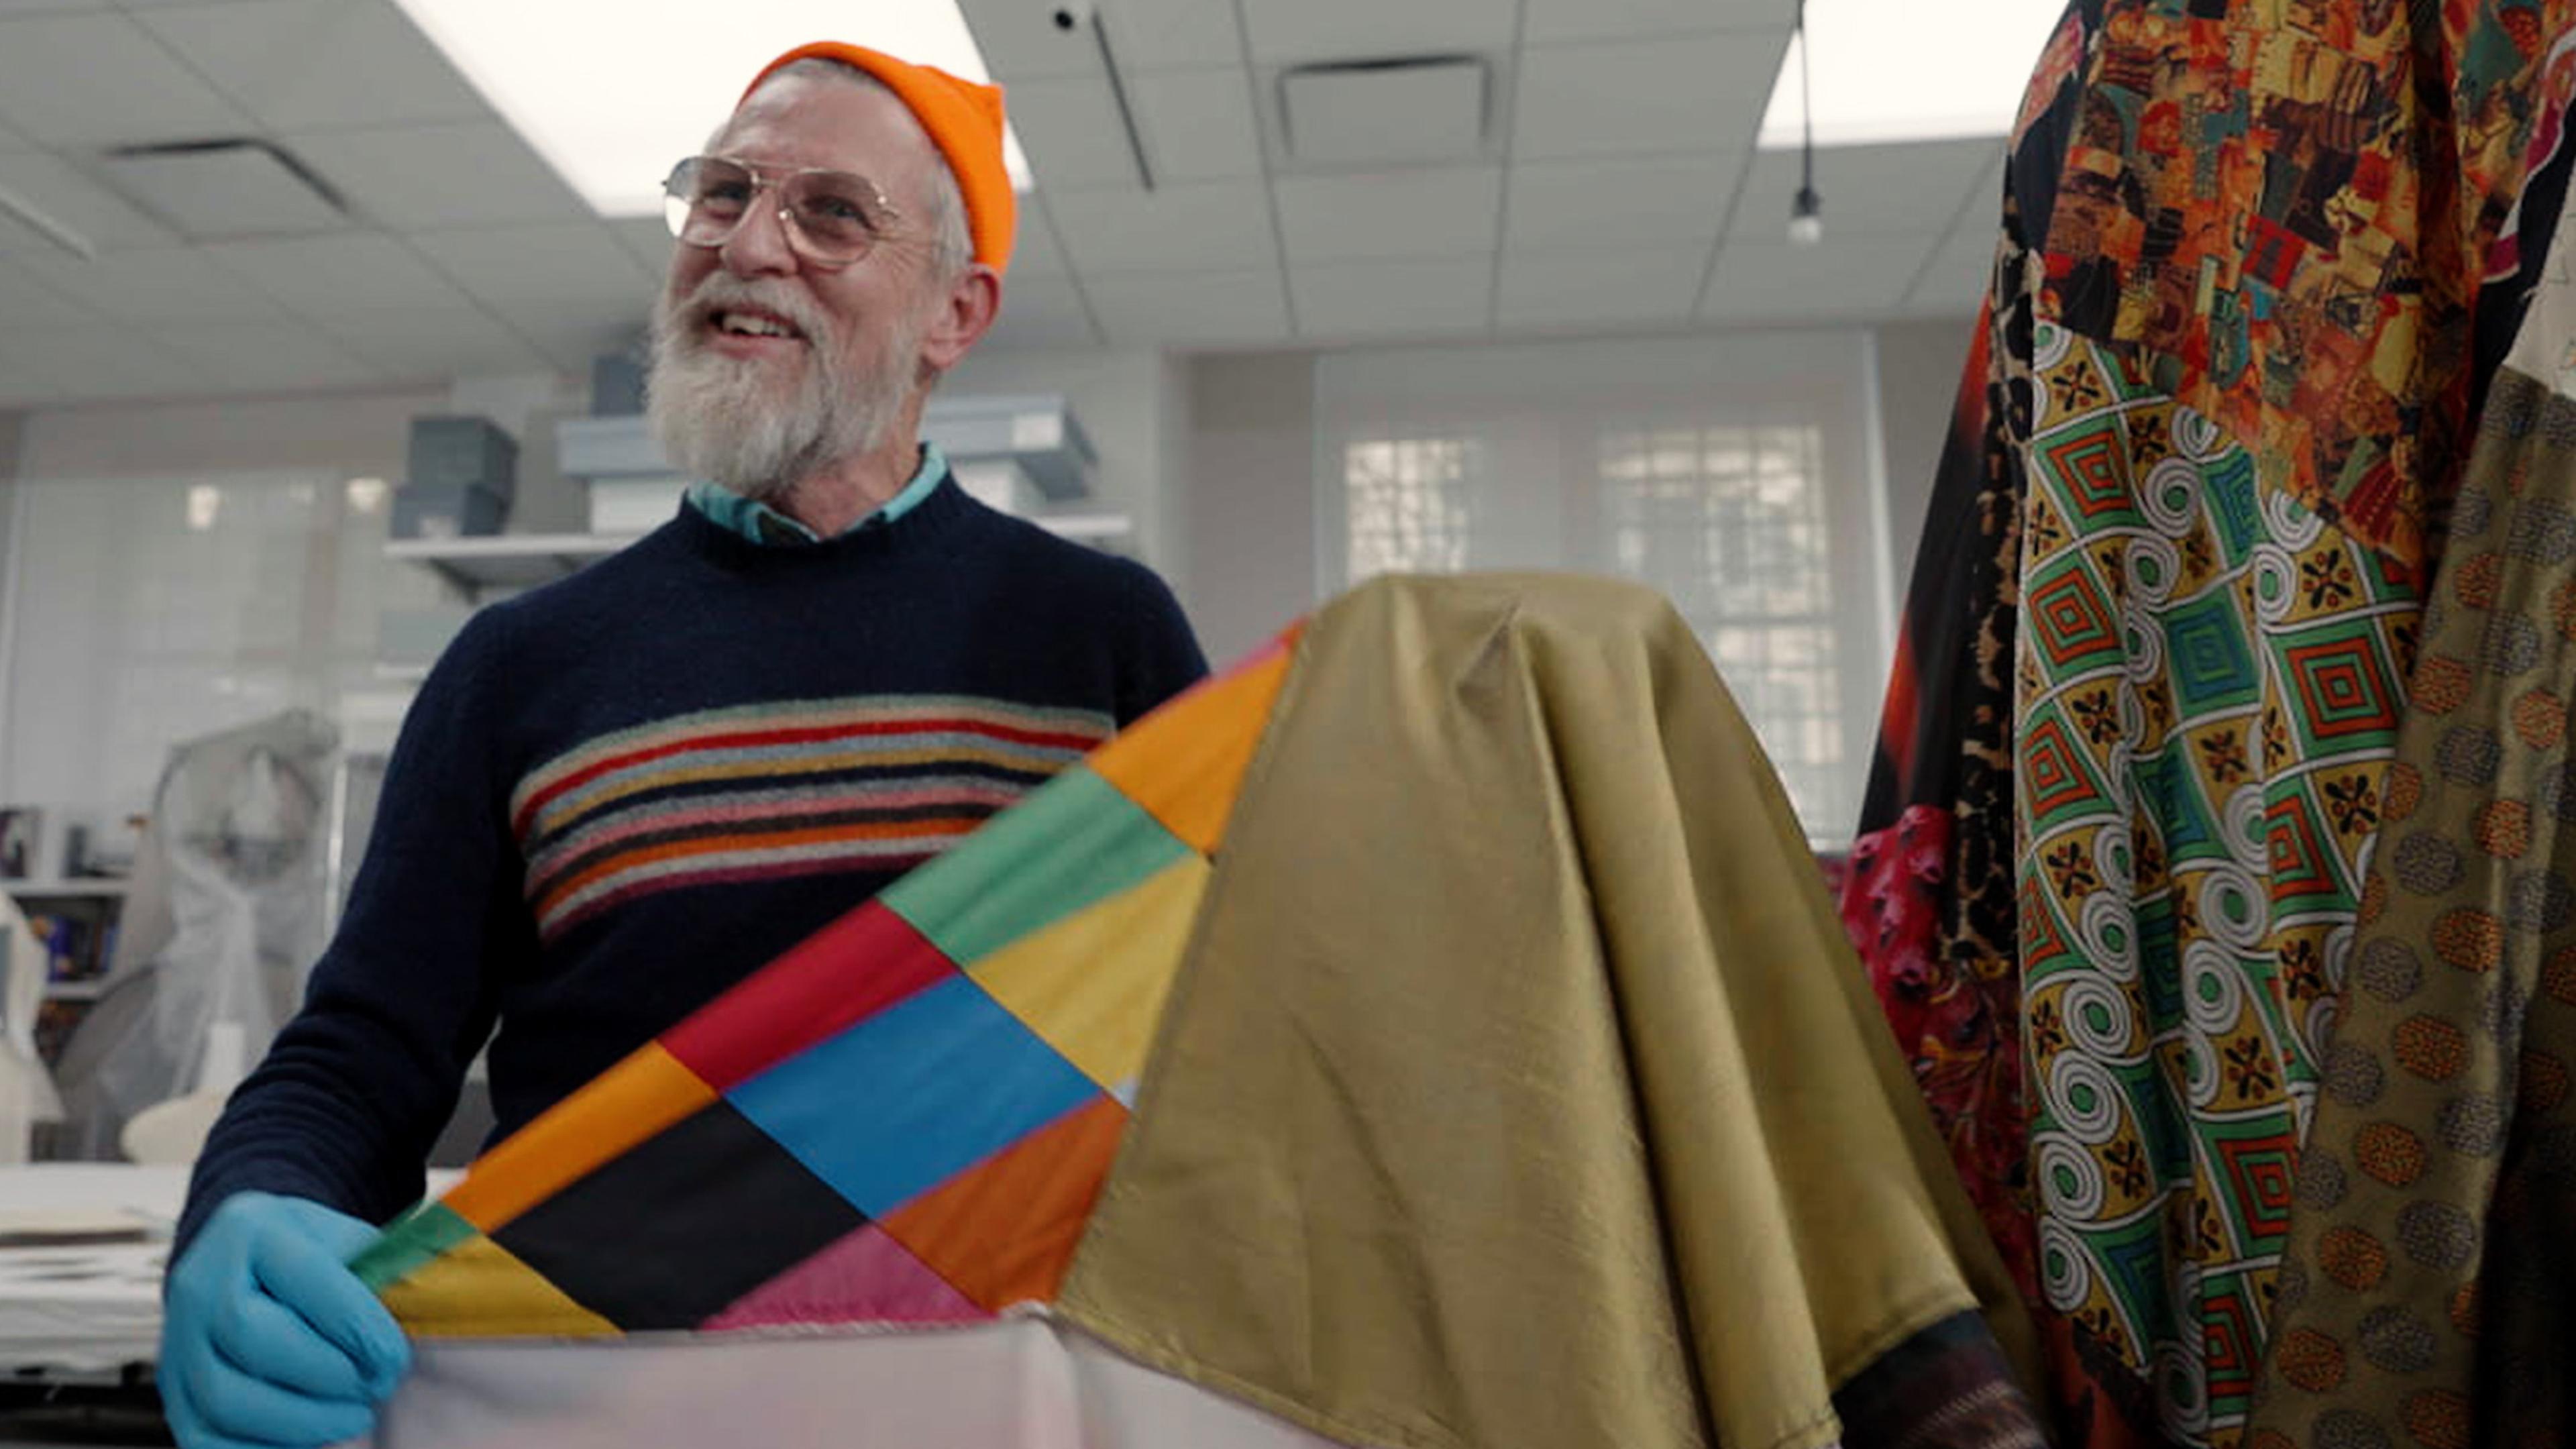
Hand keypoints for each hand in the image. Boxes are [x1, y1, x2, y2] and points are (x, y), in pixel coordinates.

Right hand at [160, 1192, 411, 1448]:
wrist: (242, 1256)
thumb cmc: (306, 1252)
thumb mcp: (346, 1239)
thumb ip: (378, 1273)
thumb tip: (421, 1314)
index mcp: (253, 1230)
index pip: (303, 1278)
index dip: (355, 1327)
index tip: (392, 1357)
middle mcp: (202, 1282)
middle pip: (253, 1338)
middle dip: (327, 1374)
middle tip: (373, 1386)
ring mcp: (178, 1340)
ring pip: (226, 1398)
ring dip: (301, 1419)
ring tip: (351, 1414)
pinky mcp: (173, 1390)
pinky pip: (205, 1438)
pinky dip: (264, 1448)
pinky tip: (309, 1435)